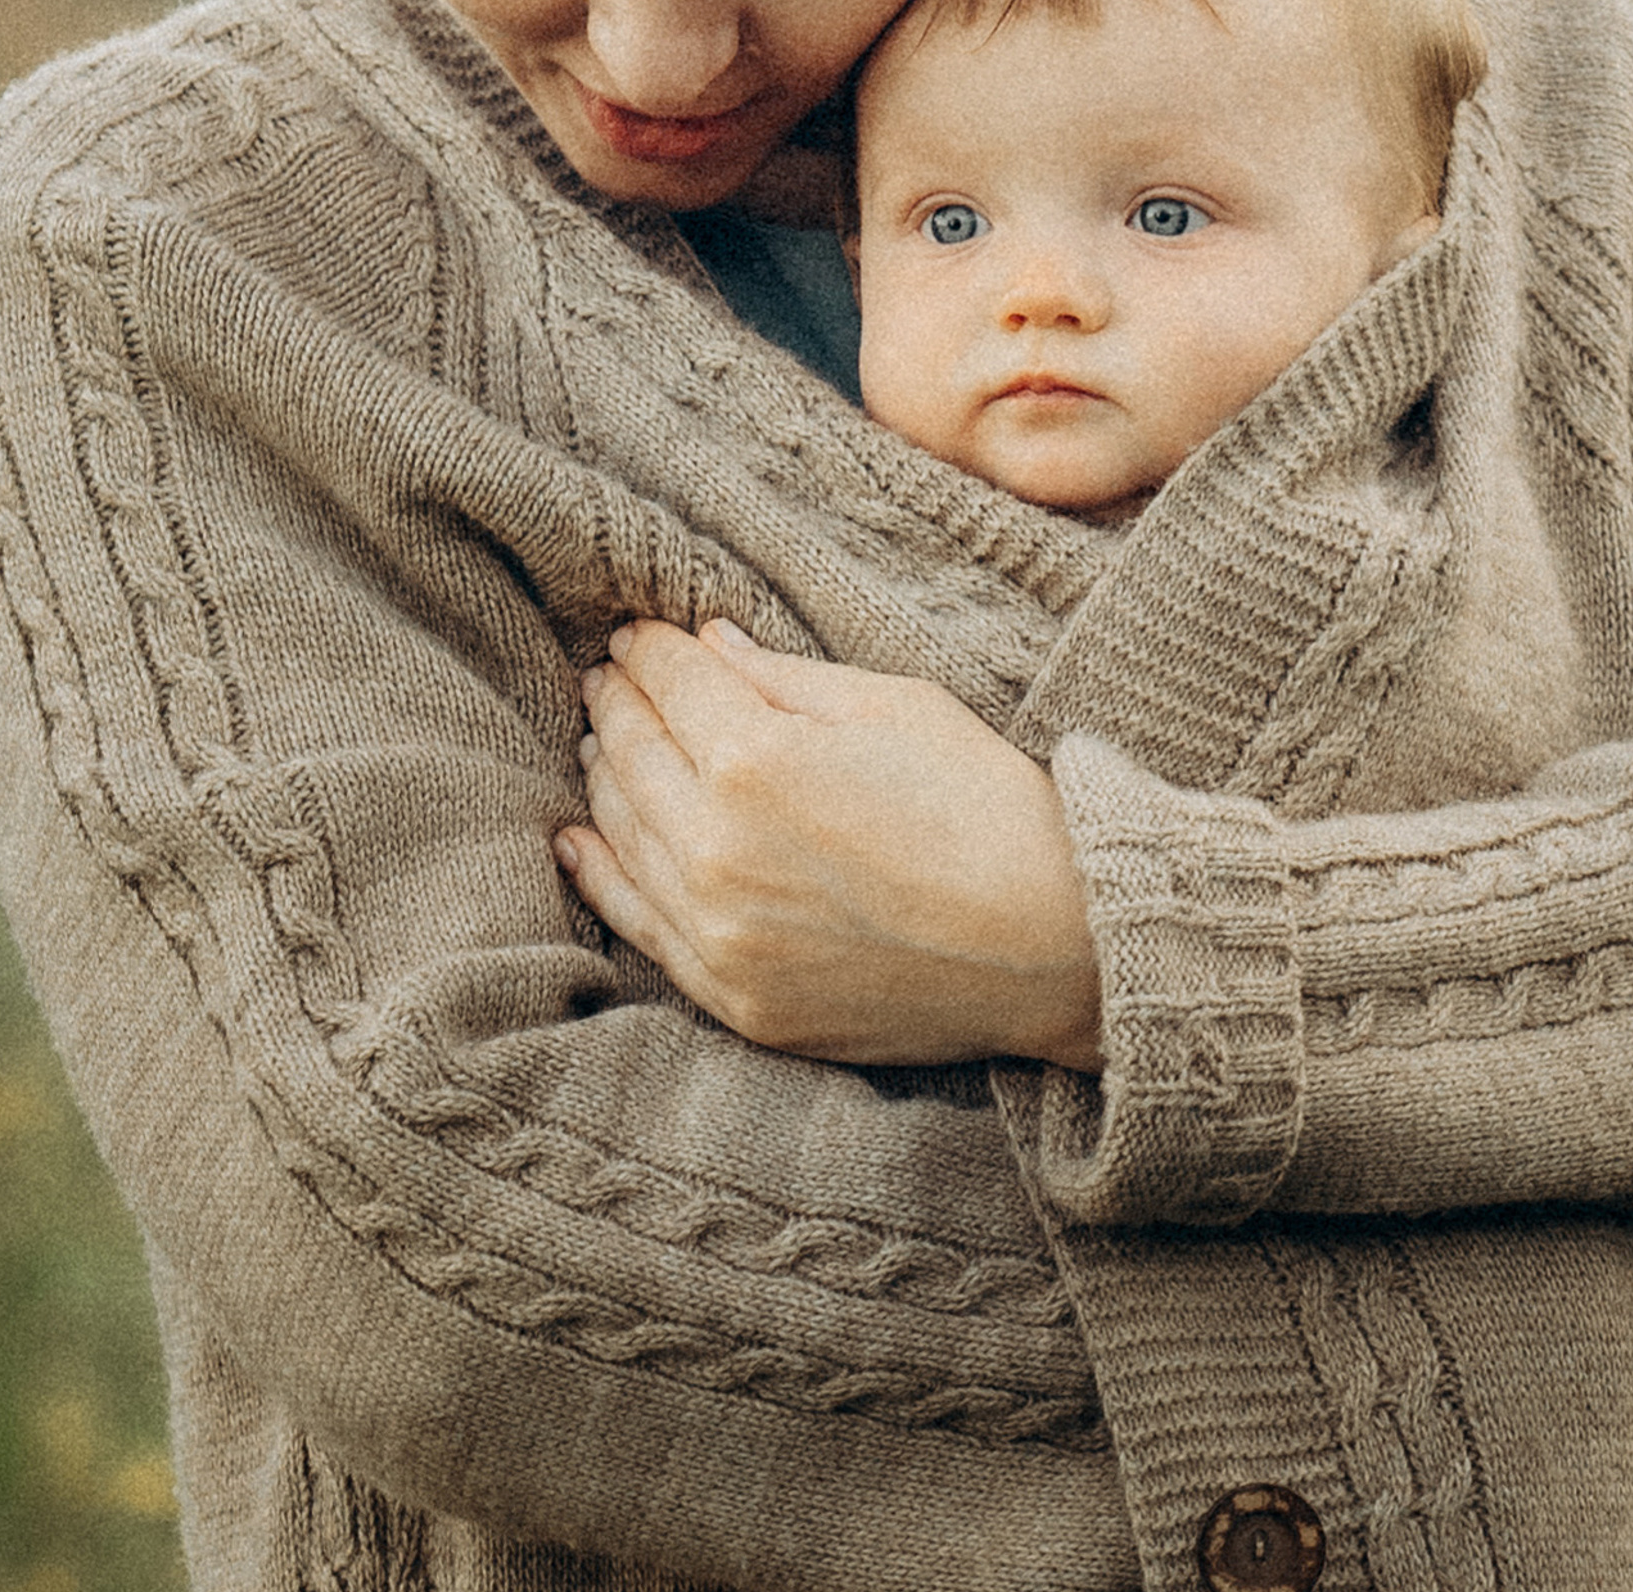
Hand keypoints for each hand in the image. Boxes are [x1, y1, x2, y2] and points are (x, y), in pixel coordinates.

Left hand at [554, 619, 1102, 1069]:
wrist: (1053, 946)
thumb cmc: (985, 806)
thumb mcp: (893, 705)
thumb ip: (783, 678)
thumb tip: (708, 646)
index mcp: (754, 759)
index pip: (669, 682)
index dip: (648, 648)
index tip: (637, 634)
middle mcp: (715, 849)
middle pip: (631, 753)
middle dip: (617, 703)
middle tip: (608, 677)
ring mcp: (718, 934)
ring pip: (621, 833)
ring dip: (603, 777)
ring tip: (599, 741)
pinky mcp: (733, 997)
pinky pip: (637, 925)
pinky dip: (599, 874)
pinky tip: (579, 838)